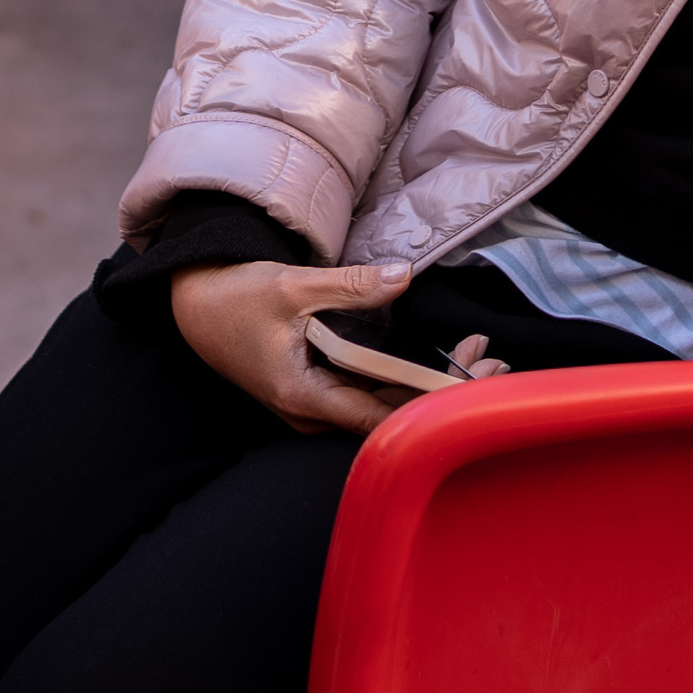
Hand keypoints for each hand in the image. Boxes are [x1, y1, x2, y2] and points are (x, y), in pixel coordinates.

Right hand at [171, 257, 503, 433]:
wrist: (196, 304)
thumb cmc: (238, 296)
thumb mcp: (293, 286)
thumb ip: (351, 286)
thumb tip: (404, 275)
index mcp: (304, 396)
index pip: (381, 416)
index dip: (431, 402)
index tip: (475, 380)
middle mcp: (311, 412)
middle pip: (390, 415)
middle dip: (445, 391)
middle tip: (496, 361)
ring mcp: (314, 405)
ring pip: (382, 405)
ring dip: (429, 384)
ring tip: (480, 358)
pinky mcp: (316, 391)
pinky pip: (368, 393)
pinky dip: (404, 377)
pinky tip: (436, 361)